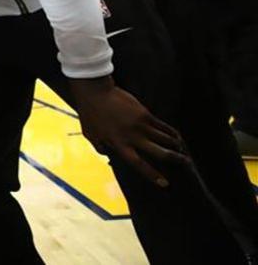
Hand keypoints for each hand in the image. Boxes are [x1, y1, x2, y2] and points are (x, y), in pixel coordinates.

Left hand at [69, 77, 187, 186]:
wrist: (95, 92)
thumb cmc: (90, 114)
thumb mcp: (91, 135)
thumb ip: (100, 147)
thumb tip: (108, 156)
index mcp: (119, 145)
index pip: (139, 164)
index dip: (153, 175)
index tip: (165, 184)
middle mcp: (133, 137)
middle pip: (160, 152)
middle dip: (175, 160)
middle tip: (186, 164)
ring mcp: (141, 125)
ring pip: (165, 139)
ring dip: (176, 146)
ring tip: (183, 151)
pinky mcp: (145, 113)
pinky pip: (163, 126)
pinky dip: (172, 132)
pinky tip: (177, 136)